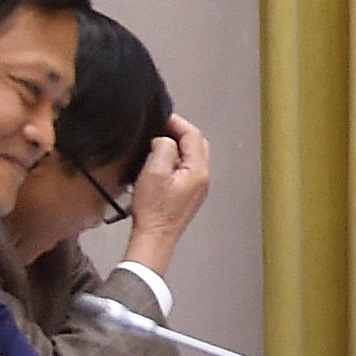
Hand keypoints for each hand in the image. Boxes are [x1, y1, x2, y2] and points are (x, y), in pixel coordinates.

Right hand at [122, 117, 210, 273]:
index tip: (161, 117)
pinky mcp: (188, 196)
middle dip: (179, 133)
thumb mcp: (154, 172)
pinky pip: (185, 170)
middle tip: (159, 129)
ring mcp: (197, 188)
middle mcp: (203, 178)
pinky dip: (174, 161)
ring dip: (176, 148)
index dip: (177, 123)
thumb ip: (163, 148)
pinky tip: (158, 164)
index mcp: (198, 170)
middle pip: (197, 144)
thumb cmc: (153, 210)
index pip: (193, 135)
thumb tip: (164, 139)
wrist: (154, 238)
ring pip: (191, 158)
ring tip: (156, 144)